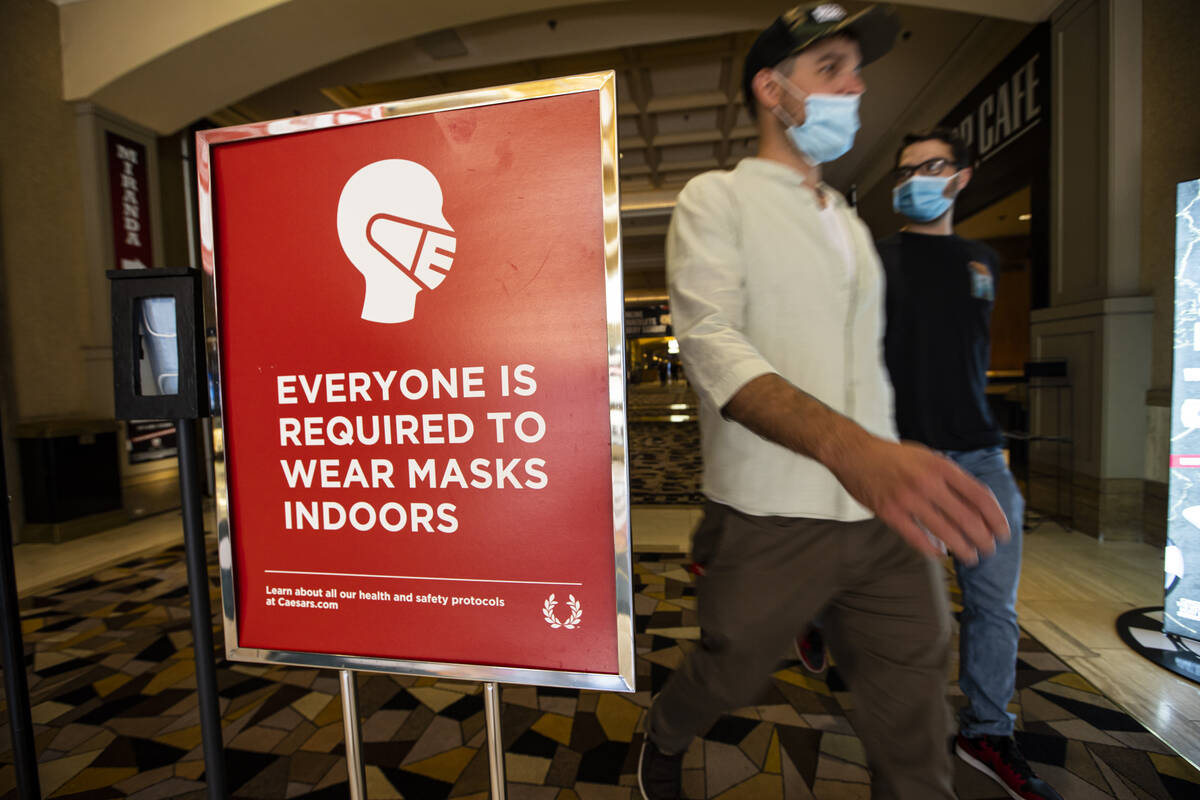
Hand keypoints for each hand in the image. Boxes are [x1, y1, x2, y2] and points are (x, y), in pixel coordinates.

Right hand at [827, 435, 1009, 563]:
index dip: (996, 517)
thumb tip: (971, 505)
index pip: (979, 496)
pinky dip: (932, 549)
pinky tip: (940, 554)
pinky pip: (917, 537)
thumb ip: (949, 477)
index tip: (1003, 531)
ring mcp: (908, 499)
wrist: (854, 453)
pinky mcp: (890, 513)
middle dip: (983, 538)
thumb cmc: (891, 456)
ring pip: (945, 532)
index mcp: (941, 466)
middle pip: (967, 518)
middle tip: (989, 549)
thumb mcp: (927, 456)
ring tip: (970, 557)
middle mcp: (928, 482)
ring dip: (962, 549)